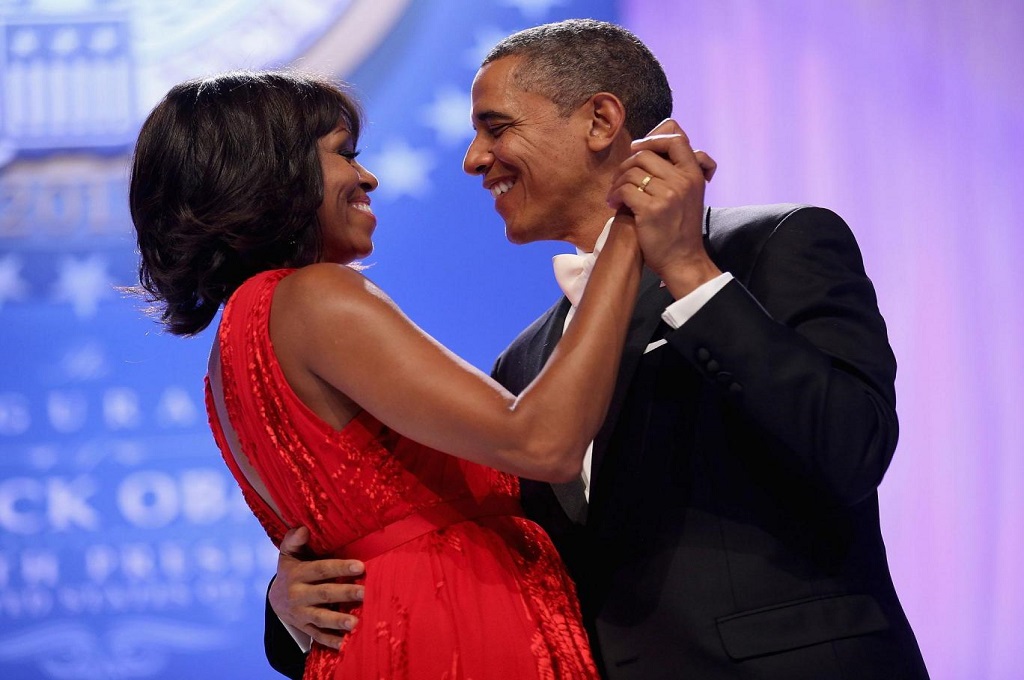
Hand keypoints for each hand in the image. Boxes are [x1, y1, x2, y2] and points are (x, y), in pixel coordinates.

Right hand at [269, 526, 365, 649]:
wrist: (275, 598)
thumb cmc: (291, 570)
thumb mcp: (287, 554)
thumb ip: (293, 540)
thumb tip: (303, 528)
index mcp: (297, 574)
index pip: (320, 570)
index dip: (339, 568)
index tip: (360, 566)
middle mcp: (298, 595)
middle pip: (324, 594)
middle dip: (344, 593)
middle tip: (364, 593)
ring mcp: (301, 614)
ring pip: (321, 618)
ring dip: (338, 620)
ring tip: (355, 622)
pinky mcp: (305, 628)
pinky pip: (318, 636)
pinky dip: (331, 641)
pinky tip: (345, 644)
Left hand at [606, 118, 720, 297]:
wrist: (682, 259)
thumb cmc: (681, 227)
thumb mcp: (690, 194)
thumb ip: (680, 169)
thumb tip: (665, 138)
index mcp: (694, 174)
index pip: (676, 139)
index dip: (653, 139)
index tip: (638, 149)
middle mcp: (683, 181)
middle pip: (645, 154)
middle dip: (627, 164)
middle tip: (621, 179)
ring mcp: (668, 195)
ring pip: (632, 171)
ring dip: (617, 182)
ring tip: (615, 194)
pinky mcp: (651, 210)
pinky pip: (625, 190)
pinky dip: (614, 195)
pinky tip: (614, 204)